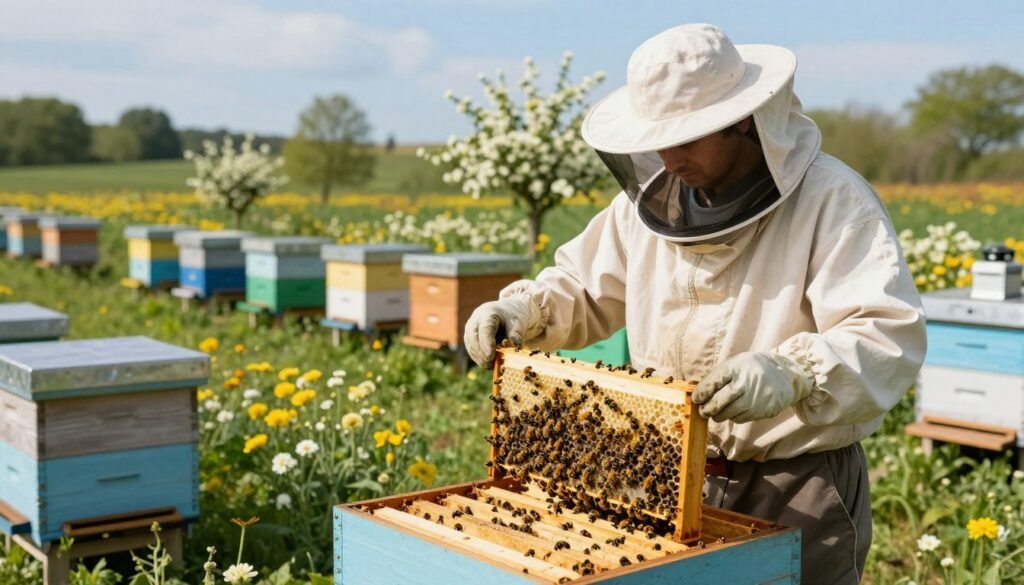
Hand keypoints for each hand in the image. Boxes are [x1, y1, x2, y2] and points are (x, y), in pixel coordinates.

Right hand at [464, 295, 542, 368]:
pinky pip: (471, 349)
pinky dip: (479, 358)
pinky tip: (488, 363)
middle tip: (491, 365)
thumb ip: (516, 333)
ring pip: (471, 345)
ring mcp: (470, 328)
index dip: (486, 344)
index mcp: (488, 313)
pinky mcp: (469, 337)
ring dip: (479, 358)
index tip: (490, 356)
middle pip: (473, 338)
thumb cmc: (511, 317)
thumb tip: (516, 346)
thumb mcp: (518, 322)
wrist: (505, 311)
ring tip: (491, 366)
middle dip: (481, 354)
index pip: (485, 329)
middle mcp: (476, 320)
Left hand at [692, 352, 813, 422]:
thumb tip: (698, 393)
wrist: (785, 375)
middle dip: (707, 409)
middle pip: (719, 402)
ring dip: (719, 415)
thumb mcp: (736, 364)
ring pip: (729, 414)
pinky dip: (734, 417)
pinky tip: (735, 410)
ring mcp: (755, 399)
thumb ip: (718, 376)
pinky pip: (741, 418)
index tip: (695, 399)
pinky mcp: (762, 411)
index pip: (713, 382)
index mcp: (737, 368)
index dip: (701, 393)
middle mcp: (746, 384)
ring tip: (716, 412)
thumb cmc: (753, 368)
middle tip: (703, 411)